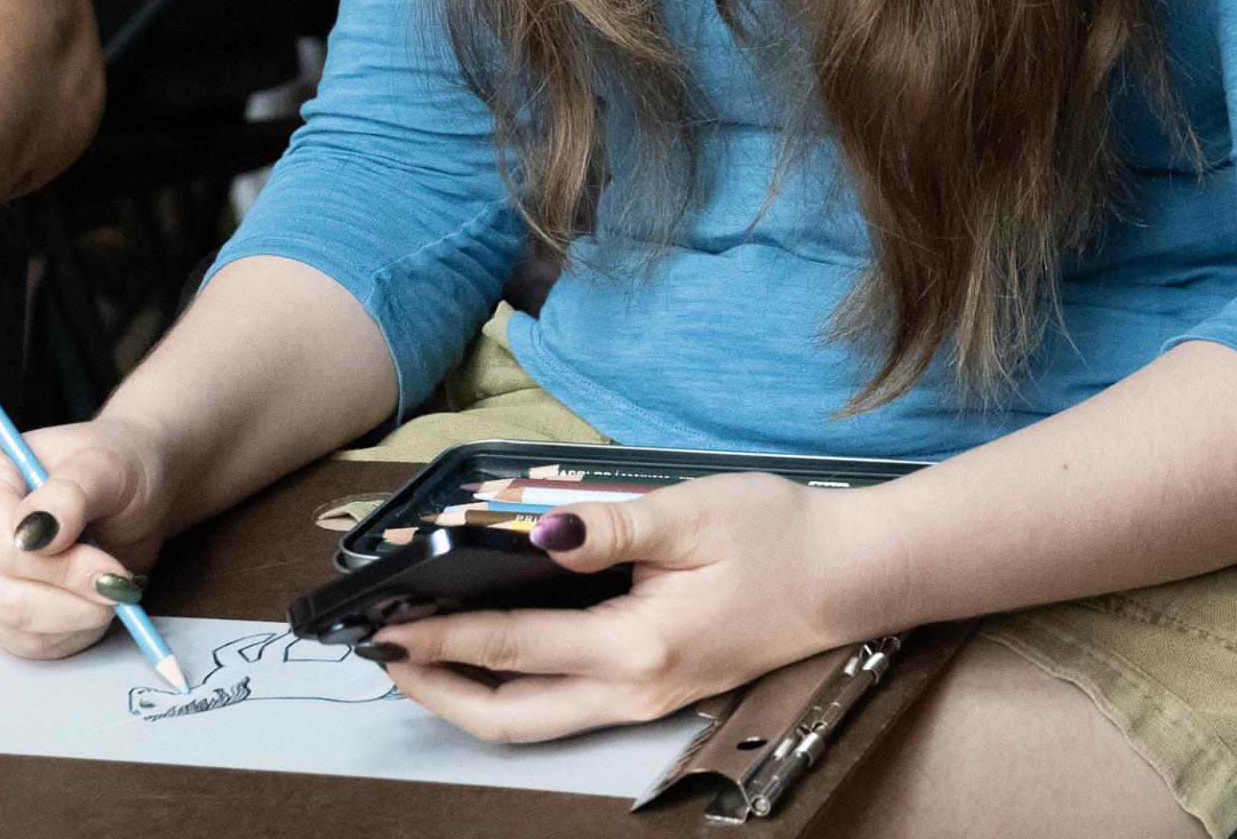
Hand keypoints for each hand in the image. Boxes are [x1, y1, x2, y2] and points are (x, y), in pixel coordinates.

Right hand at [0, 418, 175, 660]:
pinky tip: (91, 604)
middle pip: (4, 597)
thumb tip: (36, 534)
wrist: (135, 492)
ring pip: (14, 629)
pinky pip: (25, 646)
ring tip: (108, 587)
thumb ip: (69, 494)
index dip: (62, 569)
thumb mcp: (105, 466)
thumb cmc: (117, 467)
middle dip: (72, 601)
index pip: (2, 549)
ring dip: (75, 621)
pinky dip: (70, 636)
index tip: (111, 570)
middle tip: (118, 585)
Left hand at [368, 473, 890, 743]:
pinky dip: (514, 687)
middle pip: (512, 718)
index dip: (438, 638)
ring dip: (472, 697)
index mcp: (638, 646)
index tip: (384, 625)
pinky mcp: (657, 690)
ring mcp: (647, 699)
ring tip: (421, 657)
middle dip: (439, 692)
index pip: (511, 647)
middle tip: (386, 653)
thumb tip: (536, 531)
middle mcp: (636, 689)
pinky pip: (567, 707)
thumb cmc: (780, 536)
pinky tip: (491, 652)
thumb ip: (606, 526)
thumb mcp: (690, 513)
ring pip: (537, 723)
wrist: (853, 575)